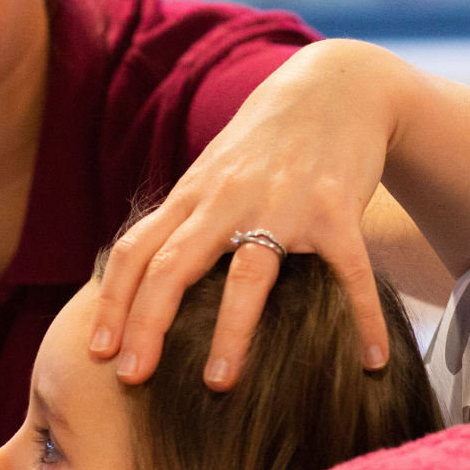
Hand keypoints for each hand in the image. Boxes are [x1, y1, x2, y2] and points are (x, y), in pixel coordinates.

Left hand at [89, 39, 393, 390]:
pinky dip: (364, 319)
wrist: (335, 86)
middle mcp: (227, 200)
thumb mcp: (208, 176)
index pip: (135, 251)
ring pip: (247, 275)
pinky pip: (349, 274)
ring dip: (231, 332)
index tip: (97, 352)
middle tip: (132, 379)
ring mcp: (283, 205)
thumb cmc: (262, 144)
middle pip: (174, 266)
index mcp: (191, 197)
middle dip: (148, 325)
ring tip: (218, 383)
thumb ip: (177, 223)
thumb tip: (132, 282)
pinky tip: (372, 362)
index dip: (112, 302)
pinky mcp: (338, 210)